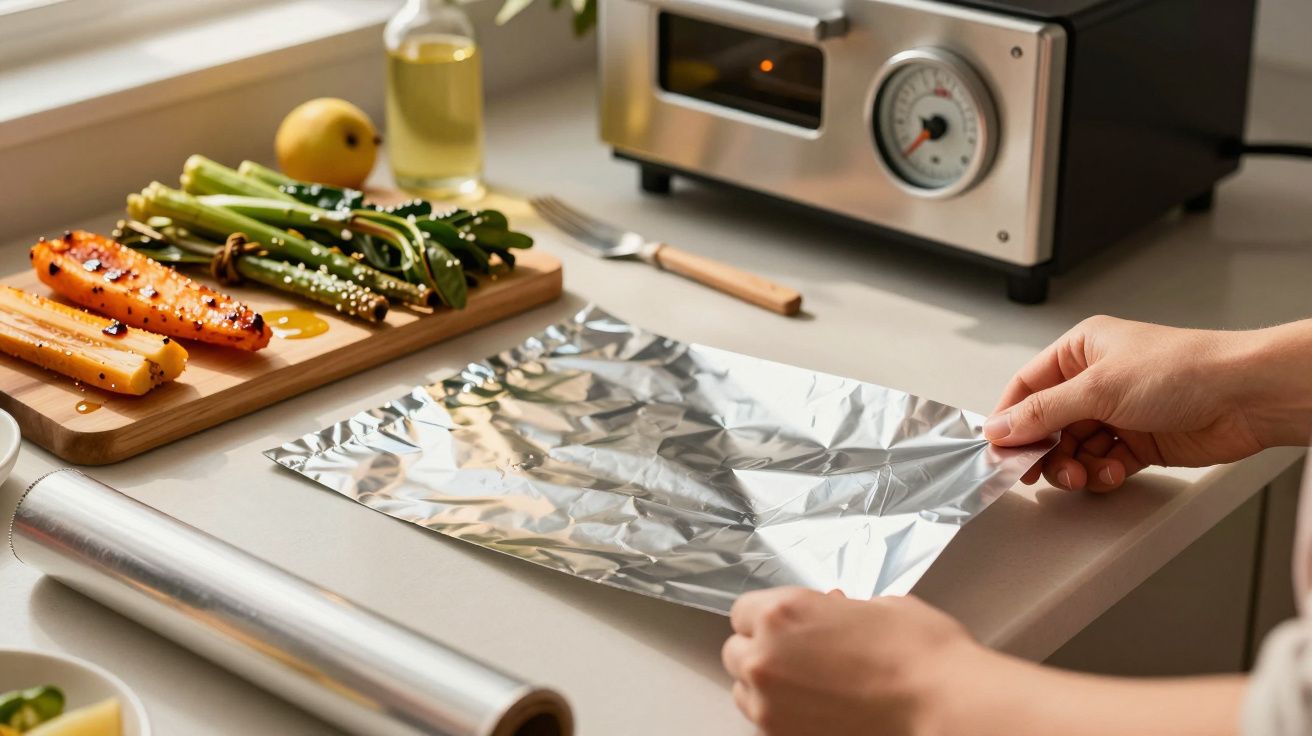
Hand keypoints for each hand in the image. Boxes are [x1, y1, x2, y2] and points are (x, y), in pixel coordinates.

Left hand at [722, 587, 982, 735]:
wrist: (944, 705)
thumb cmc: (919, 651)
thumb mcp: (876, 606)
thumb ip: (834, 610)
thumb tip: (830, 614)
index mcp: (781, 613)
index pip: (742, 611)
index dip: (768, 617)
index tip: (788, 624)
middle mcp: (765, 659)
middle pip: (736, 652)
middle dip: (762, 649)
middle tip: (799, 654)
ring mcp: (771, 707)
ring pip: (745, 692)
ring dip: (768, 685)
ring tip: (809, 686)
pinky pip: (768, 724)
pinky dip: (785, 716)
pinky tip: (820, 710)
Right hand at [987, 315, 1311, 491]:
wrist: (1245, 397)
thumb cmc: (1184, 369)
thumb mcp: (1099, 388)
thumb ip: (1043, 412)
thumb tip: (1001, 426)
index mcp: (1081, 350)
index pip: (1027, 387)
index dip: (1010, 419)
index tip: (999, 448)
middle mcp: (1096, 380)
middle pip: (1047, 424)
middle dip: (1044, 451)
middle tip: (1037, 471)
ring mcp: (1118, 413)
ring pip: (1073, 450)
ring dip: (1075, 467)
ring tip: (1085, 473)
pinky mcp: (1139, 442)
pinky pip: (1102, 464)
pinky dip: (1103, 473)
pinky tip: (1115, 469)